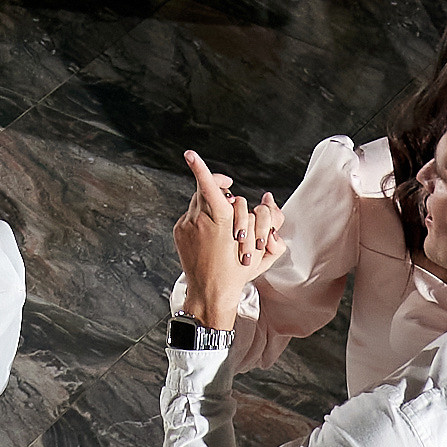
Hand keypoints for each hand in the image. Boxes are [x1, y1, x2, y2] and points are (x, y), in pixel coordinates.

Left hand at [173, 151, 282, 333]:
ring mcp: (187, 225)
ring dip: (210, 203)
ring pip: (197, 200)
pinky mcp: (179, 231)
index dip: (200, 168)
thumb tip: (268, 199)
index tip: (190, 154)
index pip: (208, 187)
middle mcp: (200, 220)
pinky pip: (191, 214)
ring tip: (223, 219)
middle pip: (206, 190)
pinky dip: (200, 217)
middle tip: (229, 188)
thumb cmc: (239, 271)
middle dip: (217, 186)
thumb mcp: (259, 248)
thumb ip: (267, 221)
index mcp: (220, 221)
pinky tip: (210, 231)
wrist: (210, 292)